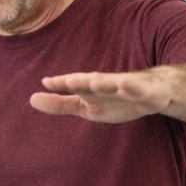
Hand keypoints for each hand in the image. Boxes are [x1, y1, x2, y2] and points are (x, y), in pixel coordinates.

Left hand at [30, 68, 177, 123]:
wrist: (154, 93)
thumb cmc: (115, 98)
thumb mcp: (85, 105)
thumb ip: (60, 103)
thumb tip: (31, 98)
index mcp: (93, 87)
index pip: (75, 85)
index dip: (62, 84)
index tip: (46, 82)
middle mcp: (109, 84)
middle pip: (93, 81)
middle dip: (81, 81)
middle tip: (67, 80)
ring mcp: (128, 87)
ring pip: (116, 83)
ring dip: (106, 82)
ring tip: (95, 81)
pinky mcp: (147, 93)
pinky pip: (140, 90)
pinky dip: (133, 88)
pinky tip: (125, 86)